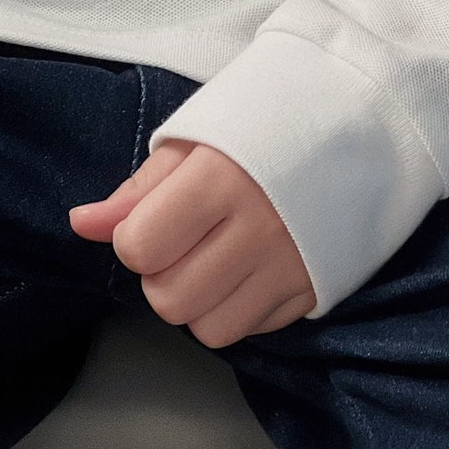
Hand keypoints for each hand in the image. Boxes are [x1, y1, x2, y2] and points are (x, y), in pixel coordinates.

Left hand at [67, 139, 315, 348]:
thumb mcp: (198, 137)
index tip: (159, 218)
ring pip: (210, 329)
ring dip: (201, 303)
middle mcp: (260, 228)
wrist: (366, 118)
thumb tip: (82, 226)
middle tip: (188, 242)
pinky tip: (253, 269)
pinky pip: (255, 330)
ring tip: (219, 261)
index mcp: (221, 179)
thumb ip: (139, 189)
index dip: (137, 238)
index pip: (139, 248)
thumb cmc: (269, 120)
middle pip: (170, 300)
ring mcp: (294, 264)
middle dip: (164, 277)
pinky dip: (242, 308)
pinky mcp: (320, 287)